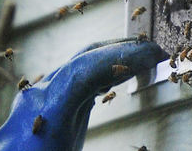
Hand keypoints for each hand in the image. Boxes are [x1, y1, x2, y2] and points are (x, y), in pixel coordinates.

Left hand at [0, 37, 166, 150]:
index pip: (83, 71)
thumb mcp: (66, 150)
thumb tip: (144, 145)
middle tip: (156, 51)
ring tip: (144, 60)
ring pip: (75, 67)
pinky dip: (96, 73)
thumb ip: (105, 146)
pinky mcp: (37, 109)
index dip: (121, 58)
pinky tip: (115, 78)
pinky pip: (69, 81)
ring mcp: (34, 101)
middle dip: (120, 50)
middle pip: (80, 60)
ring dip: (109, 58)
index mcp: (44, 116)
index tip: (152, 53)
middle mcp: (35, 102)